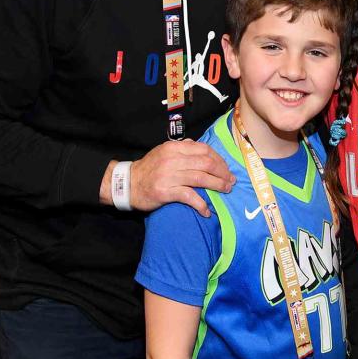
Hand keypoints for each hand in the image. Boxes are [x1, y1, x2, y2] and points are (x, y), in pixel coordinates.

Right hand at [102, 140, 234, 215]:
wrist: (127, 184)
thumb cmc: (149, 169)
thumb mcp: (164, 152)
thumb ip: (183, 149)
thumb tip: (202, 149)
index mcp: (175, 147)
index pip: (204, 150)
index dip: (220, 160)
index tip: (226, 169)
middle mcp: (173, 159)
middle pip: (207, 163)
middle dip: (223, 173)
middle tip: (230, 181)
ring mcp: (169, 175)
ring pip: (201, 178)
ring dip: (217, 185)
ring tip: (226, 191)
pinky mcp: (165, 191)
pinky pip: (189, 197)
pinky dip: (201, 204)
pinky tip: (207, 210)